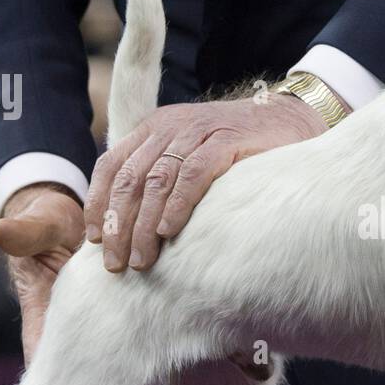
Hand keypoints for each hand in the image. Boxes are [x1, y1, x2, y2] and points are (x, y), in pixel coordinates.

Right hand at [0, 183, 167, 384]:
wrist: (69, 215)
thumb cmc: (49, 221)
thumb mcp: (38, 223)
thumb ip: (27, 231)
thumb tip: (2, 230)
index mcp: (47, 310)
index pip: (50, 353)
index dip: (66, 381)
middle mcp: (76, 325)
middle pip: (92, 370)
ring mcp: (102, 323)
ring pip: (120, 363)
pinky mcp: (128, 313)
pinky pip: (141, 343)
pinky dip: (156, 362)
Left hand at [83, 91, 328, 272]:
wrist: (289, 119)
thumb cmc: (238, 149)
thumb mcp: (189, 154)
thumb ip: (161, 178)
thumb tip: (129, 228)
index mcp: (153, 129)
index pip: (111, 167)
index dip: (99, 205)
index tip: (95, 241)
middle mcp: (169, 127)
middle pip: (130, 180)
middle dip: (118, 226)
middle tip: (115, 264)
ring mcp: (198, 132)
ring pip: (156, 182)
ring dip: (144, 226)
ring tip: (141, 260)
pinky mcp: (226, 140)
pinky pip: (193, 174)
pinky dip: (178, 204)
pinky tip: (169, 231)